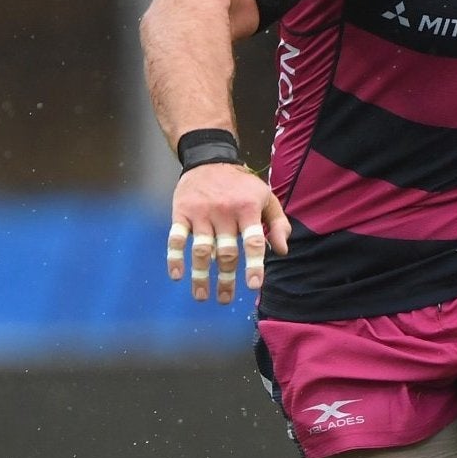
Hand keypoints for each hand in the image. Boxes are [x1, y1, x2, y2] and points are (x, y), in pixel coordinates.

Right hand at [166, 163, 288, 304]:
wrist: (209, 158)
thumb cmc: (241, 185)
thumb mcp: (266, 197)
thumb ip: (277, 223)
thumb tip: (282, 251)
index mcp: (247, 208)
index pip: (253, 241)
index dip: (253, 264)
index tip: (253, 285)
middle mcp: (224, 212)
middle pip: (225, 252)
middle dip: (226, 278)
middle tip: (225, 299)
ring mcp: (201, 213)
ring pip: (201, 250)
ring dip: (200, 275)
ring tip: (202, 296)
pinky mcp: (181, 212)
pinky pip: (176, 238)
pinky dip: (174, 257)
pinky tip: (177, 275)